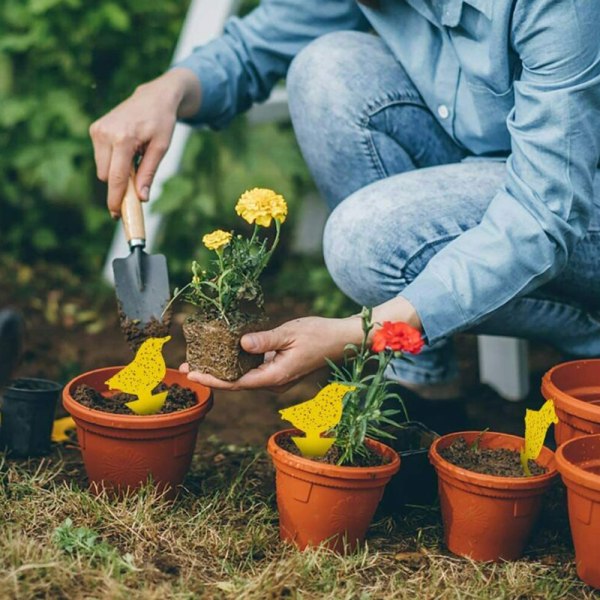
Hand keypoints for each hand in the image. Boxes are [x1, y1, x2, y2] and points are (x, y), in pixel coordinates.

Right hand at [89, 68, 200, 217]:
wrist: (153, 97)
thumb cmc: (161, 122)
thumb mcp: (161, 148)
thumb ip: (149, 173)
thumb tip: (142, 198)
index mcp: (123, 139)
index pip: (115, 178)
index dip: (115, 199)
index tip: (116, 214)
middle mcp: (105, 134)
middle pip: (106, 176)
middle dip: (119, 185)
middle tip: (137, 183)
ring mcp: (97, 130)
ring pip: (102, 169)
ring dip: (117, 171)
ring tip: (135, 157)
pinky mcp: (95, 129)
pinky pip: (101, 158)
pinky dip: (113, 161)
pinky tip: (128, 149)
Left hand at [180, 316, 363, 391]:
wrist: (342, 341)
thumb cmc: (319, 335)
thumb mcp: (290, 333)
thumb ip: (265, 340)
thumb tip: (240, 343)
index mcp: (275, 377)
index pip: (236, 383)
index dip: (212, 380)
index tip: (192, 375)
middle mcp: (274, 382)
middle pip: (236, 382)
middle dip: (211, 375)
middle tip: (186, 366)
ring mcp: (277, 378)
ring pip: (244, 377)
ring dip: (223, 369)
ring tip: (200, 359)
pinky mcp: (279, 370)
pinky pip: (253, 370)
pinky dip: (237, 363)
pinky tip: (225, 352)